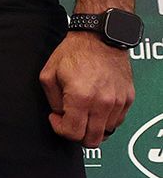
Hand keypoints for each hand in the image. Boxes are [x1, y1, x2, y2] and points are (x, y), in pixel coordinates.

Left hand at [40, 31, 133, 147]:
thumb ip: (52, 101)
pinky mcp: (128, 98)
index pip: (72, 133)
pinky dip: (106, 119)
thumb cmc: (74, 53)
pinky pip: (118, 121)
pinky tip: (95, 107)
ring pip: (106, 132)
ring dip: (92, 127)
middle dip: (77, 134)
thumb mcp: (48, 75)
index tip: (56, 118)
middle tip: (70, 120)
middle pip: (92, 140)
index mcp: (81, 98)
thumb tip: (60, 116)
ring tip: (83, 111)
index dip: (60, 129)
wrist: (100, 38)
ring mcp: (118, 102)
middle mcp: (103, 103)